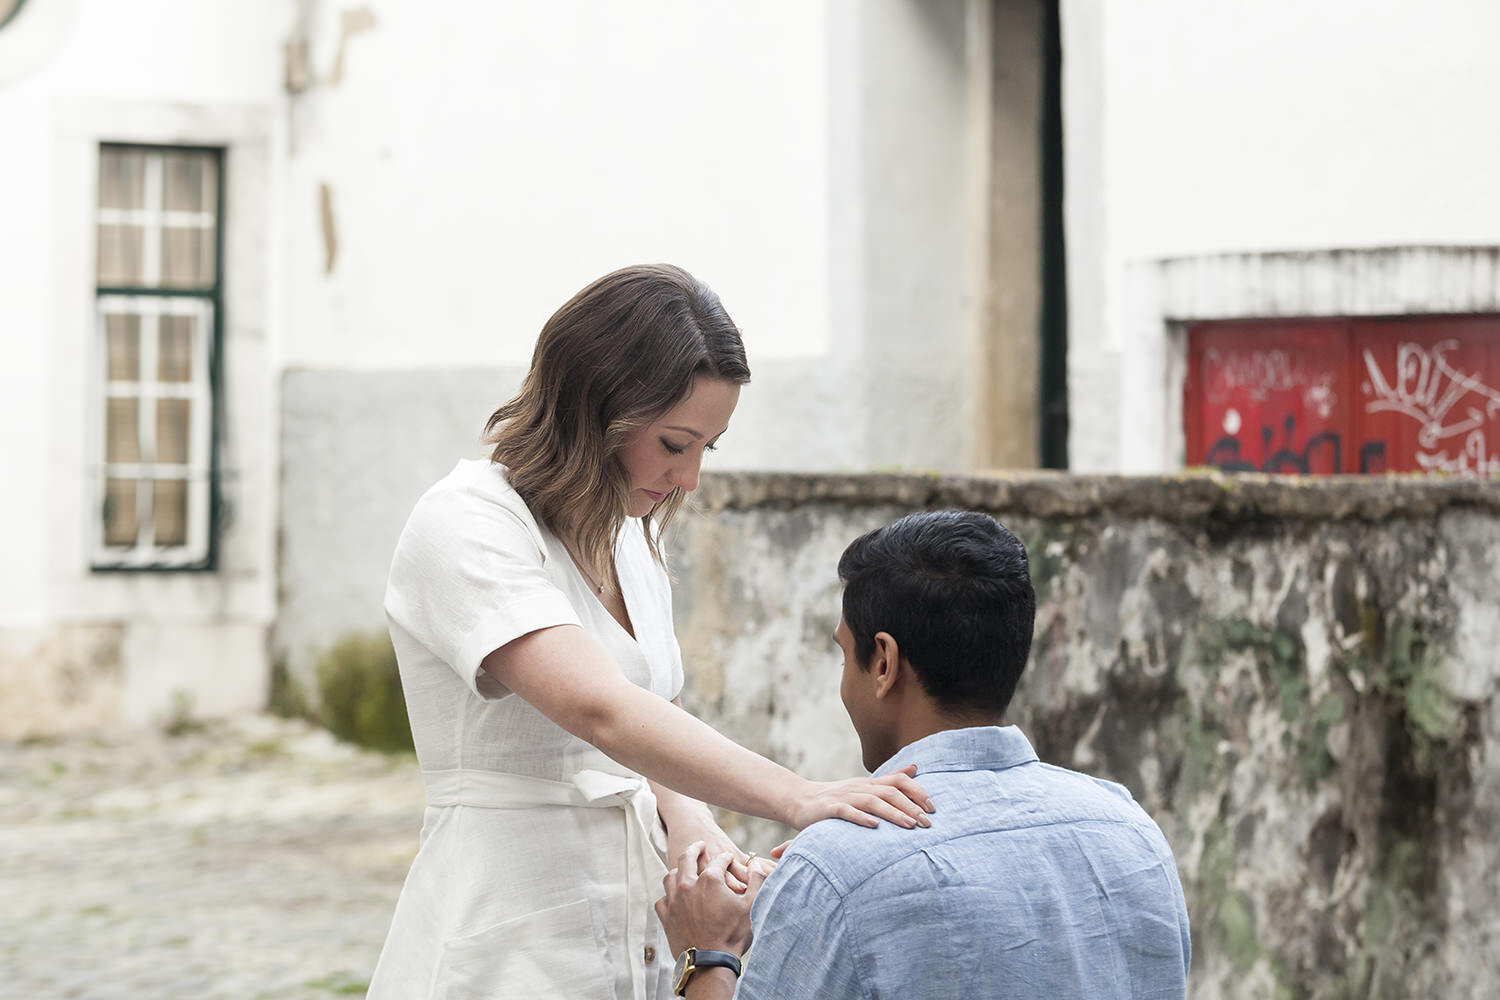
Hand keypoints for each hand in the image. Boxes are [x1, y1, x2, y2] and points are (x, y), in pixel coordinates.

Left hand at [655, 842, 767, 956]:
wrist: (710, 963)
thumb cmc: (732, 935)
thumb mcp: (752, 905)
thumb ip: (756, 880)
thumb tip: (757, 864)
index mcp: (710, 880)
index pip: (719, 859)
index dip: (726, 858)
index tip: (729, 858)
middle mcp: (688, 885)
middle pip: (687, 858)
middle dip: (695, 849)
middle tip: (699, 845)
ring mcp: (674, 901)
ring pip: (670, 876)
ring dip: (678, 869)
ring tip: (683, 869)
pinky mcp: (666, 916)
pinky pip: (662, 899)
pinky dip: (667, 895)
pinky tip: (673, 897)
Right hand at [788, 764, 933, 829]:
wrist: (799, 800)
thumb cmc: (836, 797)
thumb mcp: (864, 786)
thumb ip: (890, 778)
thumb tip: (915, 767)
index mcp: (868, 783)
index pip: (898, 780)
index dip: (917, 791)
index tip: (932, 807)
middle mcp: (859, 788)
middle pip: (889, 792)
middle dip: (911, 806)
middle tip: (928, 823)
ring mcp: (844, 797)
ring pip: (872, 802)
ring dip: (893, 813)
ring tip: (910, 825)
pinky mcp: (829, 809)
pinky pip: (846, 812)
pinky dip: (861, 818)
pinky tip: (874, 827)